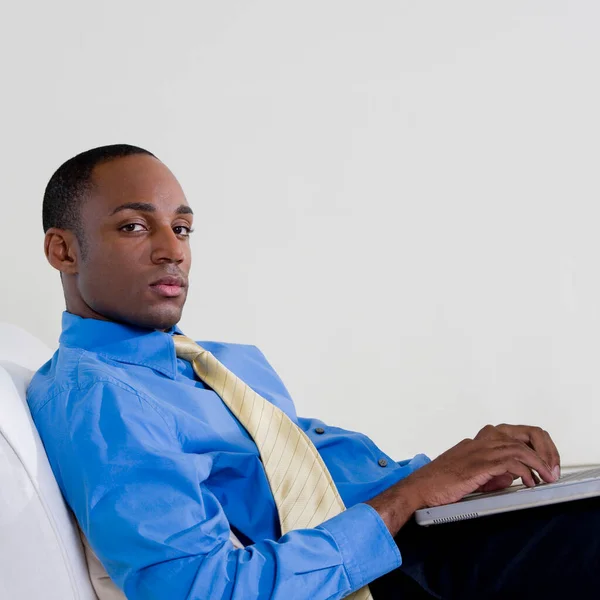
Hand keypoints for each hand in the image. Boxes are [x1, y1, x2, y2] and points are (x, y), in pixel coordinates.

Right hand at [398, 425, 559, 510]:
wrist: (418, 488)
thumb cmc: (438, 484)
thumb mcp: (470, 475)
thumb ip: (492, 471)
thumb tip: (513, 475)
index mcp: (476, 442)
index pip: (513, 433)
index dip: (533, 445)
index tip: (543, 462)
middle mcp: (478, 442)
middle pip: (520, 432)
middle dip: (542, 449)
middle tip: (552, 467)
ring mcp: (477, 451)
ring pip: (518, 447)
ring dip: (538, 462)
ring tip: (547, 476)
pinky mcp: (476, 465)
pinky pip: (509, 462)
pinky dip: (524, 471)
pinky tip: (529, 482)